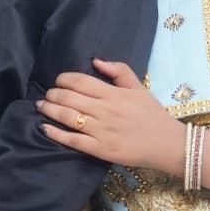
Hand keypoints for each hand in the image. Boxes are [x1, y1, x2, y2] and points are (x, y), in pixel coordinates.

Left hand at [37, 60, 184, 177]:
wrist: (168, 144)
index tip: (58, 80)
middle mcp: (105, 111)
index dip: (64, 79)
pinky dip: (56, 133)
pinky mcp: (100, 150)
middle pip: (69, 98)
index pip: (81, 81)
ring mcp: (102, 131)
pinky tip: (45, 128)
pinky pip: (73, 140)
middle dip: (53, 94)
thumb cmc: (153, 115)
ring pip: (67, 117)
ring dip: (50, 110)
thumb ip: (119, 71)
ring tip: (41, 106)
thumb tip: (96, 60)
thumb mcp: (139, 88)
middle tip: (47, 94)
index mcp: (114, 94)